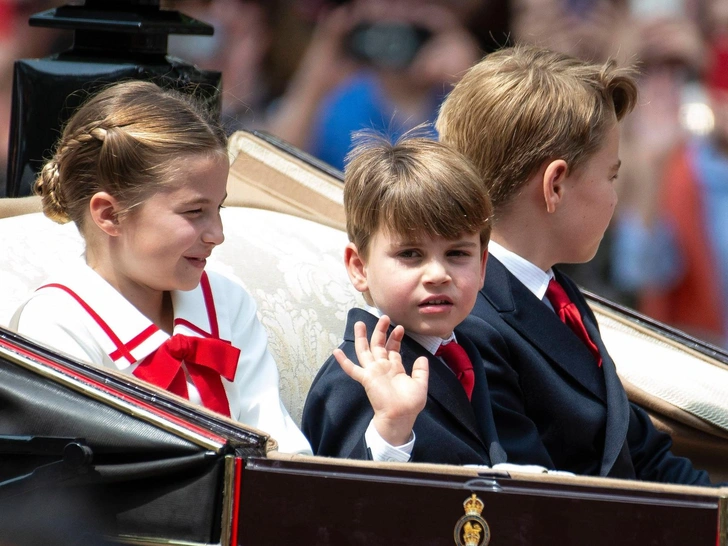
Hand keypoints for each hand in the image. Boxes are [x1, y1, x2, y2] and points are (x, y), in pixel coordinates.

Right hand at [334, 315, 428, 446]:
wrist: (401, 416)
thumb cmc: (410, 404)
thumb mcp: (420, 384)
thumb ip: (421, 370)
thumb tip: (422, 357)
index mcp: (394, 368)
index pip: (392, 349)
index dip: (395, 338)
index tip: (400, 328)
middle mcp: (382, 367)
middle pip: (378, 345)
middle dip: (381, 331)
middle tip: (384, 317)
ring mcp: (373, 371)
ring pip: (365, 351)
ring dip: (362, 337)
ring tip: (359, 323)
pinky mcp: (366, 378)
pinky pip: (352, 369)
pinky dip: (344, 361)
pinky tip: (336, 351)